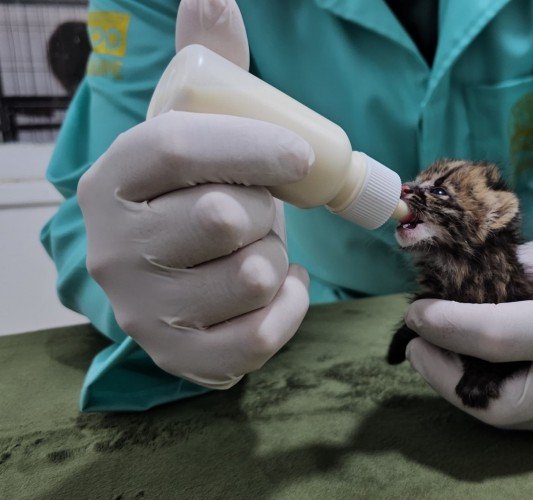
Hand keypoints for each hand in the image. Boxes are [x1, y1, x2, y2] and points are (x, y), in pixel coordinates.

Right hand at [77, 0, 312, 388]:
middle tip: (259, 210)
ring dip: (278, 258)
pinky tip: (278, 287)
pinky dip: (290, 308)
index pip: (179, 147)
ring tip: (259, 249)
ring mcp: (142, 309)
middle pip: (224, 217)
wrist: (169, 273)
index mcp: (113, 179)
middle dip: (266, 210)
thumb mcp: (193, 125)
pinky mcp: (179, 356)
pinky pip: (262, 336)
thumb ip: (209, 62)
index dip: (253, 144)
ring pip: (252, 276)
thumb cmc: (194, 192)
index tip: (304, 155)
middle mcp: (113, 248)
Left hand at [404, 236, 532, 433]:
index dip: (444, 325)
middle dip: (442, 378)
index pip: (494, 336)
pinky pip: (529, 419)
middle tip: (417, 345)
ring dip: (462, 389)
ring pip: (508, 419)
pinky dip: (494, 396)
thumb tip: (449, 290)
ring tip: (441, 354)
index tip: (415, 312)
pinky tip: (479, 369)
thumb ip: (505, 273)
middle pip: (495, 403)